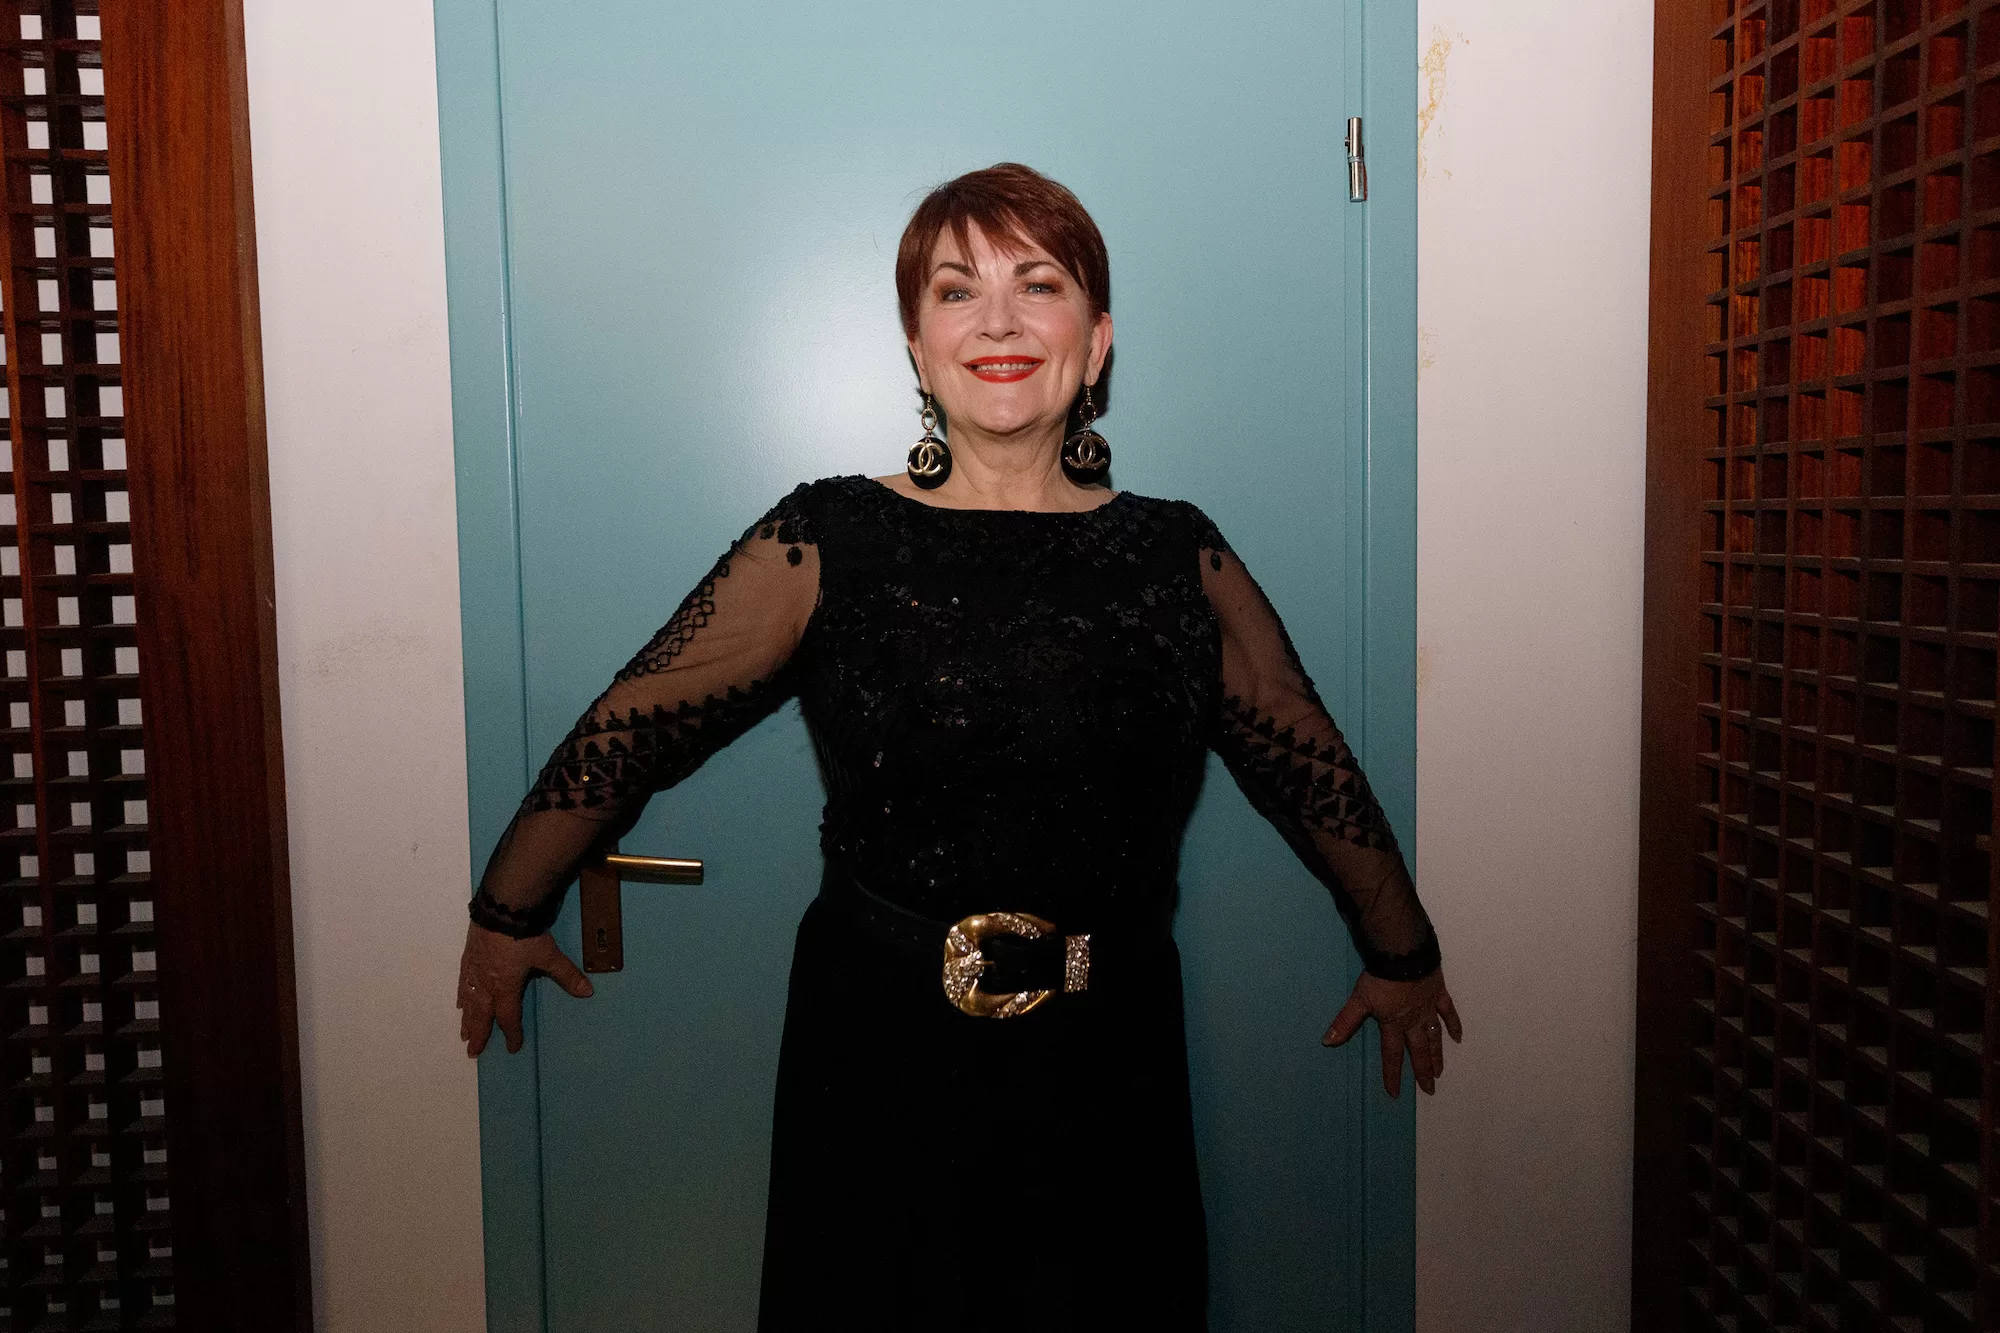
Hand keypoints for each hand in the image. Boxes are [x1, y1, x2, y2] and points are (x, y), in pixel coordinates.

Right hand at [456, 921, 593, 1056]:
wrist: (502, 907)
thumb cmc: (525, 934)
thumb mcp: (549, 955)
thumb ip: (567, 975)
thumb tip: (588, 992)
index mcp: (506, 987)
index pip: (509, 1017)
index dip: (512, 1033)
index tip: (513, 1047)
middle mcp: (486, 983)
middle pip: (481, 1015)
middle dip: (479, 1034)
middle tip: (473, 1052)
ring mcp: (474, 969)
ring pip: (469, 1001)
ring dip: (468, 1019)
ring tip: (464, 1034)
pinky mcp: (468, 956)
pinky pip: (463, 982)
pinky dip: (463, 994)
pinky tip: (461, 1001)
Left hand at [1322, 969, 1462, 1096]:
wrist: (1403, 955)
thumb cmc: (1380, 978)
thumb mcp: (1359, 1000)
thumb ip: (1345, 1022)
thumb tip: (1327, 1042)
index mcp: (1394, 1024)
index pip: (1392, 1055)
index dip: (1392, 1075)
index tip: (1395, 1094)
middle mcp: (1413, 1021)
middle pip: (1419, 1051)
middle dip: (1422, 1072)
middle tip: (1429, 1090)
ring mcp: (1428, 1008)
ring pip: (1434, 1037)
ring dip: (1437, 1055)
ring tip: (1440, 1071)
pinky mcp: (1439, 994)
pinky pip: (1448, 1013)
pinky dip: (1453, 1025)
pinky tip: (1458, 1037)